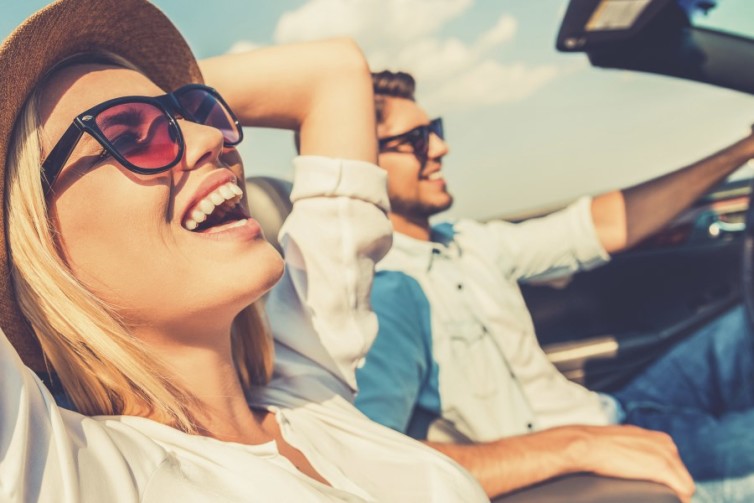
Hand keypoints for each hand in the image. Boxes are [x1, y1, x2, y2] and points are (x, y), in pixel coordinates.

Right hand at [565, 424, 694, 502]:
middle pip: (682, 476)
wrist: (586, 444)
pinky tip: (667, 502)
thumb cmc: (596, 447)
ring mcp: (667, 455)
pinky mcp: (664, 467)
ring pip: (685, 484)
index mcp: (659, 439)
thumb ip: (635, 452)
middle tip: (657, 498)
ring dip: (674, 495)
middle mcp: (667, 444)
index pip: (676, 467)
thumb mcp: (622, 444)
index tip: (657, 492)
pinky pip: (685, 490)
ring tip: (659, 501)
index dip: (667, 483)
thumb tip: (632, 465)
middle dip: (672, 489)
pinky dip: (677, 500)